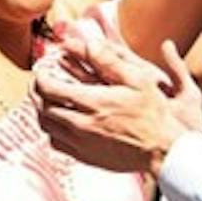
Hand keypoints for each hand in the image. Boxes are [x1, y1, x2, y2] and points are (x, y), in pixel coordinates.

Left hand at [35, 35, 201, 176]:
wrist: (164, 151)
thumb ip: (109, 60)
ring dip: (43, 111)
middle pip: (43, 108)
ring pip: (47, 127)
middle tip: (41, 82)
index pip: (49, 89)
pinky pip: (57, 144)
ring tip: (47, 100)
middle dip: (37, 93)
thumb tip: (88, 43)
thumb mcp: (137, 79)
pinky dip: (53, 130)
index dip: (40, 77)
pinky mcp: (86, 158)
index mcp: (93, 103)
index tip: (41, 70)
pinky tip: (61, 122)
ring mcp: (82, 144)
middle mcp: (82, 125)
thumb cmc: (154, 114)